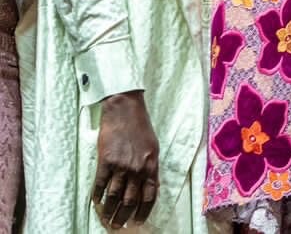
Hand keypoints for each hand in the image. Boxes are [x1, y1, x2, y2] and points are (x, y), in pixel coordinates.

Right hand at [93, 91, 159, 228]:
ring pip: (115, 196)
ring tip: (106, 220)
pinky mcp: (105, 161)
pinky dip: (97, 196)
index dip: (144, 212)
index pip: (150, 196)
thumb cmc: (141, 127)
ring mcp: (121, 166)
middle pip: (131, 201)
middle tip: (118, 226)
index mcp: (152, 166)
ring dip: (109, 211)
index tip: (138, 222)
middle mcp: (137, 169)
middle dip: (124, 216)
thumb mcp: (153, 148)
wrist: (125, 111)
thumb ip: (151, 168)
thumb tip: (151, 187)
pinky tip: (95, 203)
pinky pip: (100, 184)